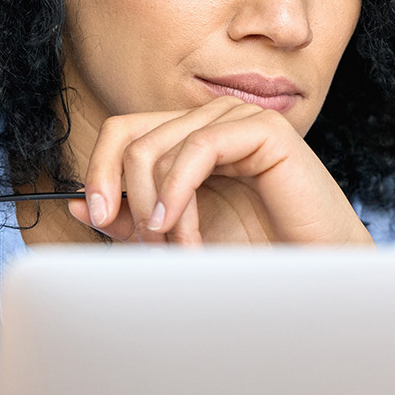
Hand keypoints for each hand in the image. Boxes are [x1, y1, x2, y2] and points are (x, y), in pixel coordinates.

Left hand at [64, 96, 374, 245]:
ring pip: (157, 146)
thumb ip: (132, 220)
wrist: (316, 274)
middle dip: (125, 196)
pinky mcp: (264, 129)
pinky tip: (180, 228)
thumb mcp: (178, 239)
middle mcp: (210, 123)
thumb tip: (78, 205)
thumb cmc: (256, 256)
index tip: (95, 218)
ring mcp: (237, 120)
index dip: (99, 171)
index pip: (123, 133)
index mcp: (190, 141)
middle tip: (147, 243)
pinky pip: (197, 148)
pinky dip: (178, 191)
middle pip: (130, 135)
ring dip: (156, 206)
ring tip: (178, 248)